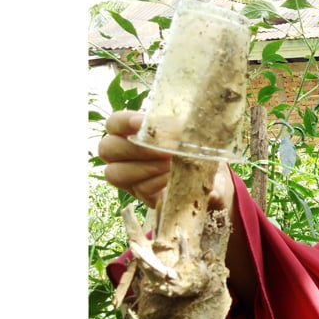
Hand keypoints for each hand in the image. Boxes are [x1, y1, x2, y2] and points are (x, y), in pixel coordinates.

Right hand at [99, 111, 233, 210]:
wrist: (211, 174)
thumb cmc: (195, 146)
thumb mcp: (191, 133)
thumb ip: (183, 127)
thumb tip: (181, 128)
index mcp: (128, 132)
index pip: (113, 123)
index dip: (124, 122)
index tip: (142, 123)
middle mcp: (122, 155)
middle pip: (107, 149)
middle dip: (137, 149)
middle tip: (164, 151)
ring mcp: (129, 177)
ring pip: (116, 173)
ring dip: (145, 168)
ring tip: (171, 165)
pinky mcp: (142, 195)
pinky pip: (140, 190)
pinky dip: (157, 183)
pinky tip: (174, 178)